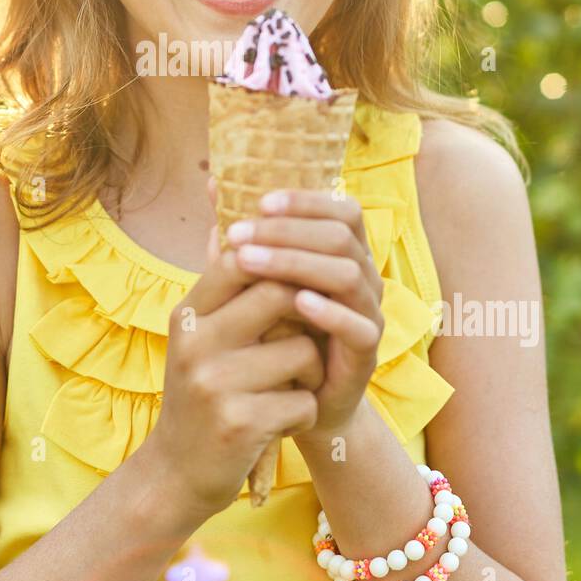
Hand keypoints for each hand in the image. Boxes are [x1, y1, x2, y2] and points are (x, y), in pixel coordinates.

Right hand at [152, 196, 324, 519]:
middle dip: (307, 315)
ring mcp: (214, 382)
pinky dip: (303, 413)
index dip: (285, 262)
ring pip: (302, 350)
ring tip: (286, 390)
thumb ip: (219, 277)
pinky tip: (279, 423)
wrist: (176, 474)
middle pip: (282, 294)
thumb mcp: (199, 333)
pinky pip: (304, 400)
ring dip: (308, 373)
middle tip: (305, 338)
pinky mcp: (238, 422)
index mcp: (189, 313)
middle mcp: (195, 340)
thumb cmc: (201, 394)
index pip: (245, 257)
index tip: (302, 285)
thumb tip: (223, 206)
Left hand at [223, 188, 384, 447]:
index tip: (258, 202)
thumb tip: (212, 181)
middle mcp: (363, 276)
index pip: (341, 210)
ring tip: (249, 262)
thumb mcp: (252, 280)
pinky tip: (297, 302)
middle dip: (286, 230)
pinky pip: (358, 325)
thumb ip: (240, 236)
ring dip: (296, 263)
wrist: (294, 400)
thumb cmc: (274, 331)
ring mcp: (368, 312)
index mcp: (343, 253)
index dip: (305, 201)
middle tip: (238, 235)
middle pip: (339, 236)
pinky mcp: (366, 352)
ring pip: (347, 274)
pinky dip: (329, 311)